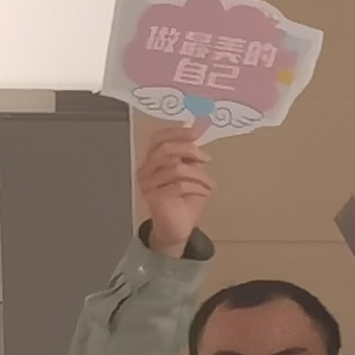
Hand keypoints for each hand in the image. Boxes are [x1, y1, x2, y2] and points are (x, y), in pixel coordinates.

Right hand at [134, 123, 212, 256]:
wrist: (177, 228)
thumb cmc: (184, 199)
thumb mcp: (192, 172)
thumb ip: (193, 154)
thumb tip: (200, 126)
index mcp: (152, 160)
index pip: (158, 138)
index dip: (177, 132)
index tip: (197, 131)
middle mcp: (145, 170)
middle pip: (165, 149)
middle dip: (189, 150)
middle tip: (206, 158)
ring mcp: (147, 184)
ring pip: (176, 169)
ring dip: (199, 175)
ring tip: (209, 184)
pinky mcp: (154, 197)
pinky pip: (179, 185)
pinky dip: (197, 187)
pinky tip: (204, 192)